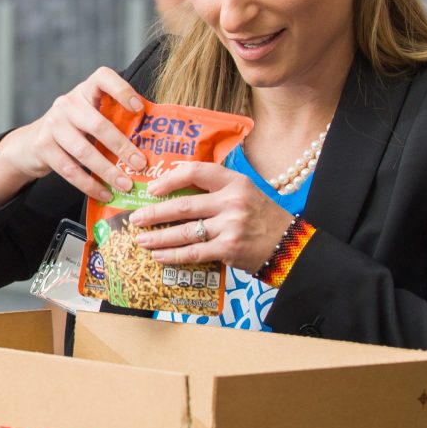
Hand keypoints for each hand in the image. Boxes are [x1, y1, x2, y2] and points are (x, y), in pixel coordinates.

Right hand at [0, 66, 146, 209]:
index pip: (103, 78)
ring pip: (84, 151)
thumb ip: (113, 121)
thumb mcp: (90, 116)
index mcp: (85, 90)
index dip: (122, 90)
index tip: (140, 109)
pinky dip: (89, 184)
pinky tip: (104, 193)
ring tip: (126, 185)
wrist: (32, 143)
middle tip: (140, 164)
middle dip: (122, 147)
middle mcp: (67, 103)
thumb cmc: (74, 129)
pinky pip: (70, 170)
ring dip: (108, 171)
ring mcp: (53, 124)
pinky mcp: (43, 146)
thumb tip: (151, 142)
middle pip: (98, 124)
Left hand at [121, 159, 295, 273]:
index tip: (152, 189)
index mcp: (235, 182)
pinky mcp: (229, 249)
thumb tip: (176, 195)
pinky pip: (193, 252)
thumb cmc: (263, 219)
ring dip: (158, 236)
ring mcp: (230, 226)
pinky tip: (159, 256)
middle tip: (135, 218)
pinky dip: (172, 255)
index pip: (196, 172)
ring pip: (184, 231)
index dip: (170, 179)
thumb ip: (216, 191)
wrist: (291, 246)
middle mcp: (232, 201)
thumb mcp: (245, 193)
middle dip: (154, 213)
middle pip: (183, 205)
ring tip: (141, 239)